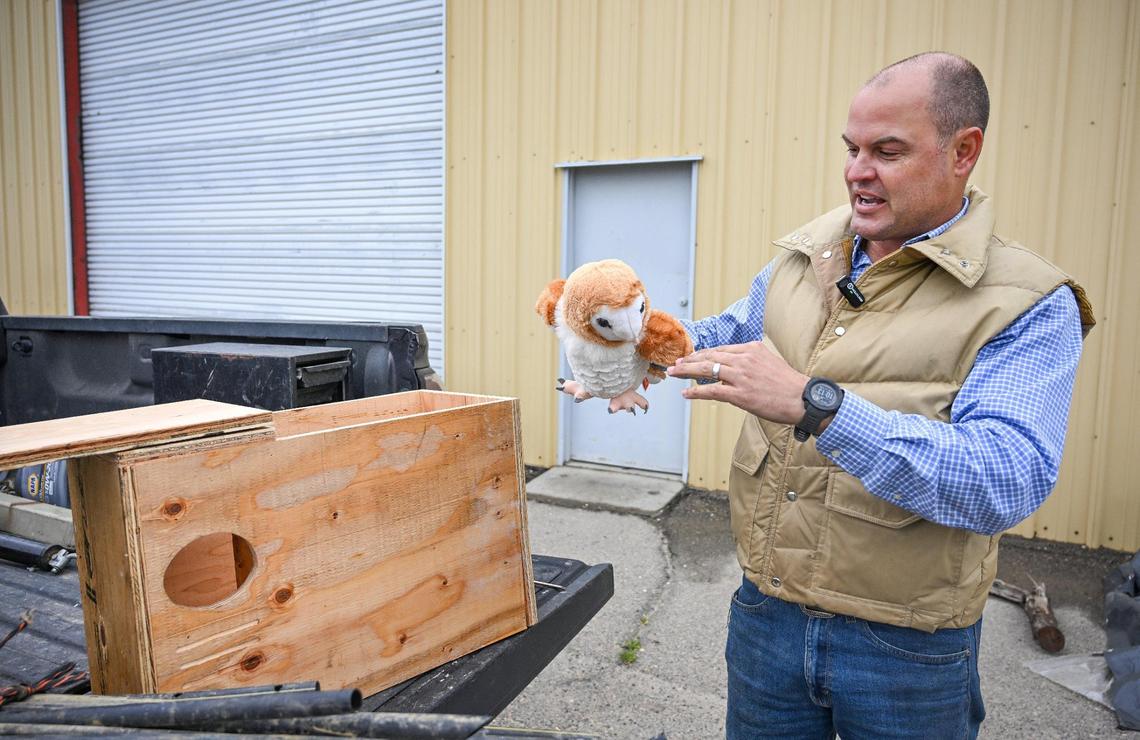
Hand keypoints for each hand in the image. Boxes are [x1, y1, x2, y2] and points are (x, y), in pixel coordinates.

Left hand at [666, 341, 809, 424]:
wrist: (802, 399)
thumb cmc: (789, 385)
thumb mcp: (769, 362)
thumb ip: (750, 361)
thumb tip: (734, 367)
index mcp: (751, 349)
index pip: (720, 349)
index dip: (702, 354)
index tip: (691, 357)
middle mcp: (744, 359)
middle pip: (709, 357)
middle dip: (689, 360)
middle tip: (676, 364)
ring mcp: (740, 376)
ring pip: (706, 370)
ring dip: (686, 372)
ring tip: (674, 373)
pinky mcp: (739, 394)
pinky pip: (711, 391)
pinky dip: (695, 392)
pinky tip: (686, 393)